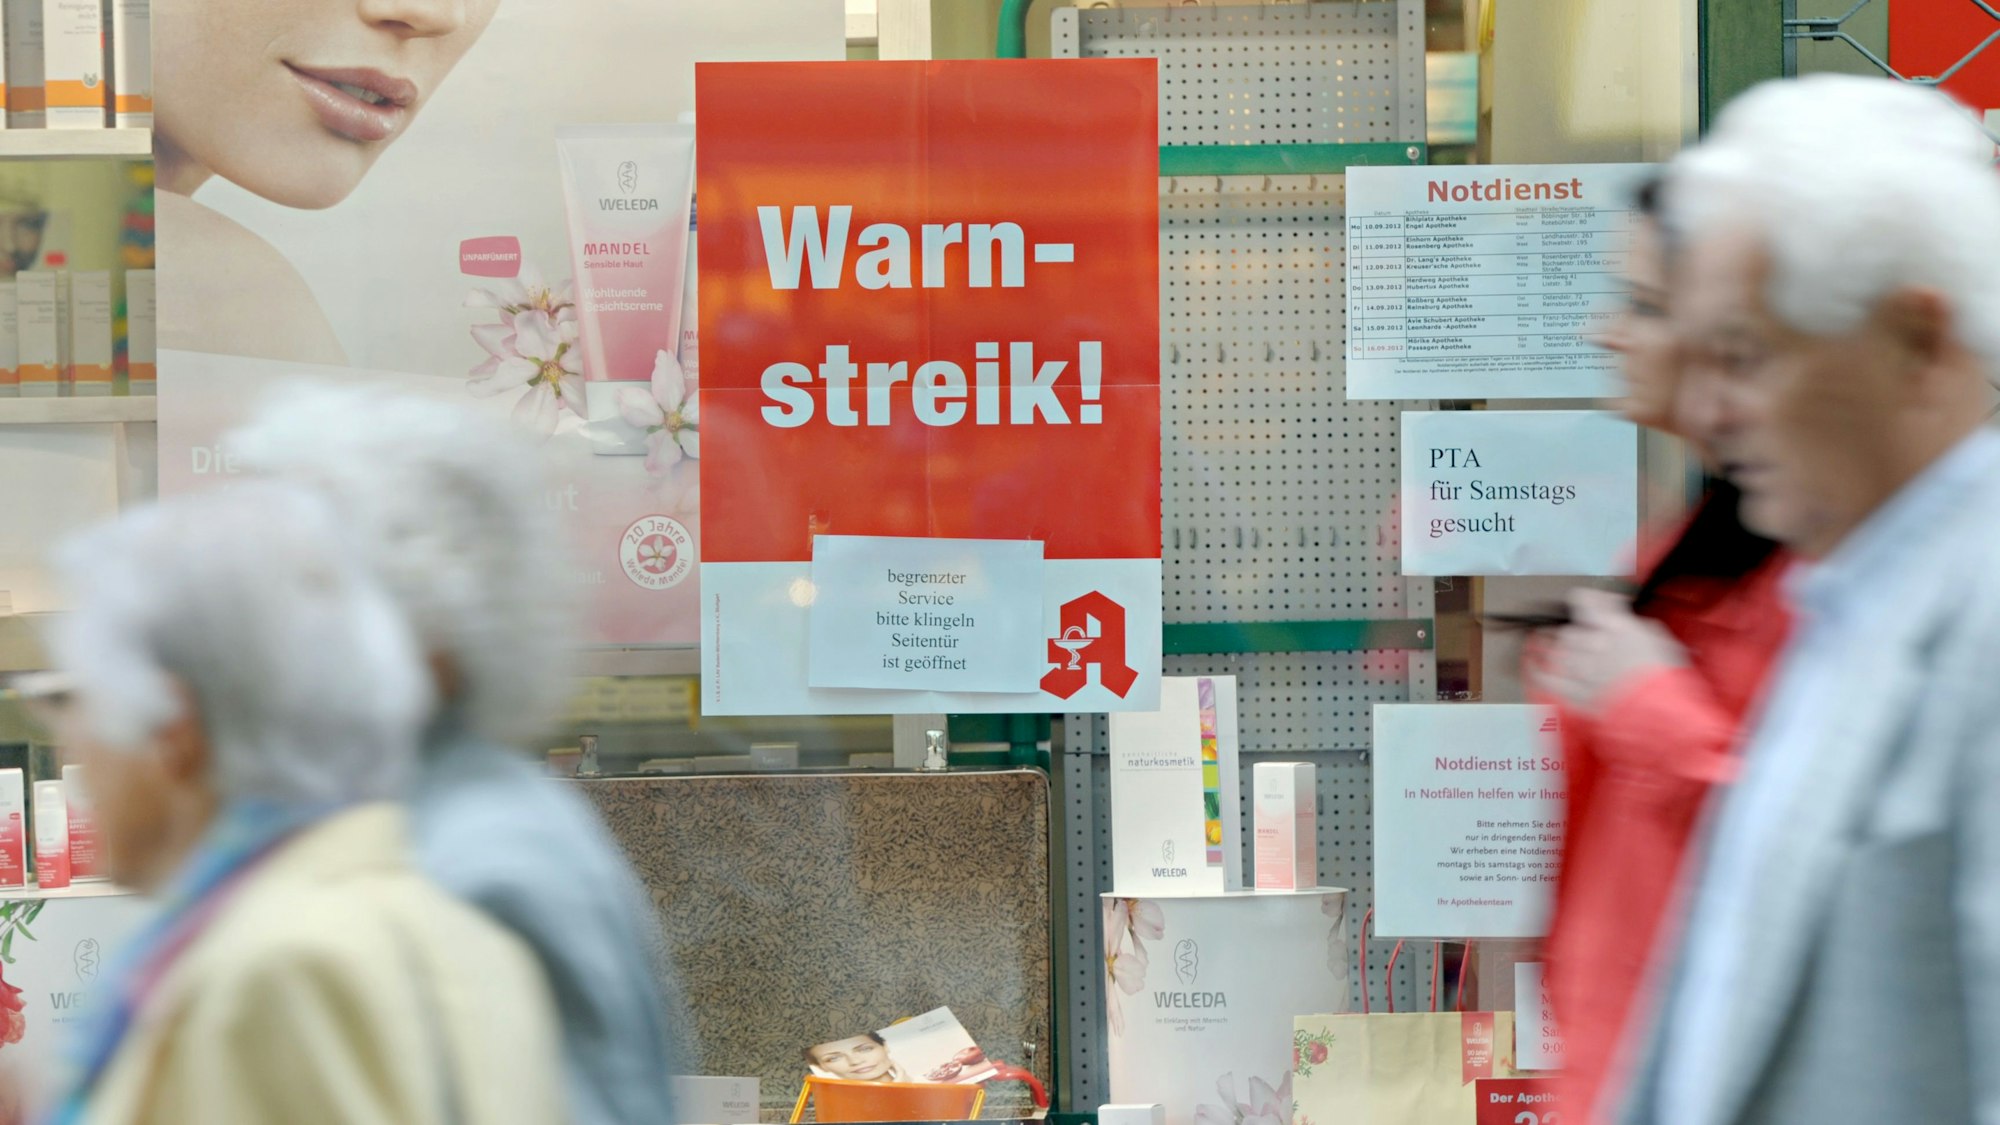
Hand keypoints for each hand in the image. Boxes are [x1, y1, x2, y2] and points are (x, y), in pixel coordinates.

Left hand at [1530, 588, 1687, 712]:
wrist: (1661, 717)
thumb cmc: (1666, 680)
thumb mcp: (1660, 640)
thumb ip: (1636, 627)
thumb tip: (1628, 622)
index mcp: (1614, 626)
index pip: (1585, 600)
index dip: (1589, 600)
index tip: (1593, 603)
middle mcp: (1591, 643)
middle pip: (1571, 629)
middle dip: (1581, 634)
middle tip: (1595, 643)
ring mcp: (1578, 669)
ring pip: (1559, 649)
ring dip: (1567, 651)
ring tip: (1578, 657)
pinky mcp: (1572, 693)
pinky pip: (1545, 676)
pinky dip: (1539, 670)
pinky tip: (1536, 666)